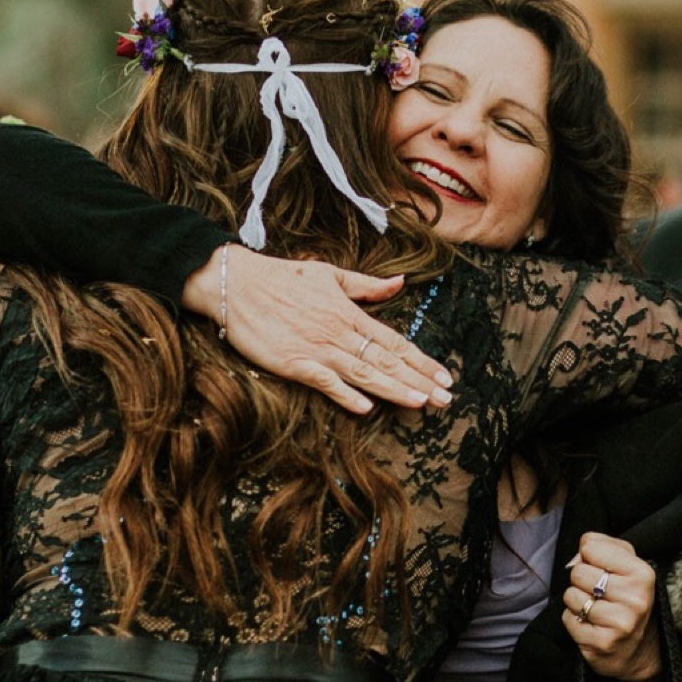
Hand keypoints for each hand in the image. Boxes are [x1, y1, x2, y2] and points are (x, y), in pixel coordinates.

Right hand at [182, 245, 454, 413]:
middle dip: (419, 380)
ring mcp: (317, 348)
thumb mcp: (329, 273)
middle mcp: (339, 332)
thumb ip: (367, 285)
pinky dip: (345, 394)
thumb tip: (400, 282)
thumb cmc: (282, 277)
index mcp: (349, 313)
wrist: (236, 284)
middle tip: (446, 399)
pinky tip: (366, 407)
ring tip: (421, 403)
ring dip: (394, 389)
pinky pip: (324, 382)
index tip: (445, 376)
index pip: (395, 341)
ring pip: (364, 372)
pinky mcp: (293, 363)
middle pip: (386, 361)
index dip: (422, 360)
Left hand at [561, 533, 661, 681]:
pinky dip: (573, 621)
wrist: (637, 649)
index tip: (601, 569)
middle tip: (597, 593)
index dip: (589, 557)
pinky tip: (590, 625)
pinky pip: (568, 619)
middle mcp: (635, 599)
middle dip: (581, 581)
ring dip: (576, 602)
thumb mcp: (625, 564)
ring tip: (594, 609)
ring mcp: (621, 624)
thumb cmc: (625, 597)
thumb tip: (576, 558)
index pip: (590, 547)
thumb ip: (601, 546)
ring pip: (571, 596)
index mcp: (642, 573)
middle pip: (578, 572)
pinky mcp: (603, 643)